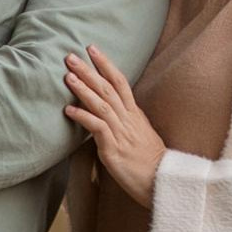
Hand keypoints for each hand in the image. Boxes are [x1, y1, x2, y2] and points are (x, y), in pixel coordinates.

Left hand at [64, 46, 165, 208]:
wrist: (163, 182)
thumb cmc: (150, 162)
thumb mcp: (141, 135)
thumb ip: (128, 122)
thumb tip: (114, 113)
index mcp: (135, 114)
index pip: (120, 82)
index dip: (106, 64)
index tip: (92, 49)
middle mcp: (128, 119)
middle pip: (108, 89)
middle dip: (89, 71)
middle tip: (70, 56)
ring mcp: (122, 133)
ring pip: (102, 104)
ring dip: (84, 89)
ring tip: (68, 77)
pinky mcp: (114, 149)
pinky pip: (98, 129)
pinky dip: (83, 117)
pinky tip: (69, 110)